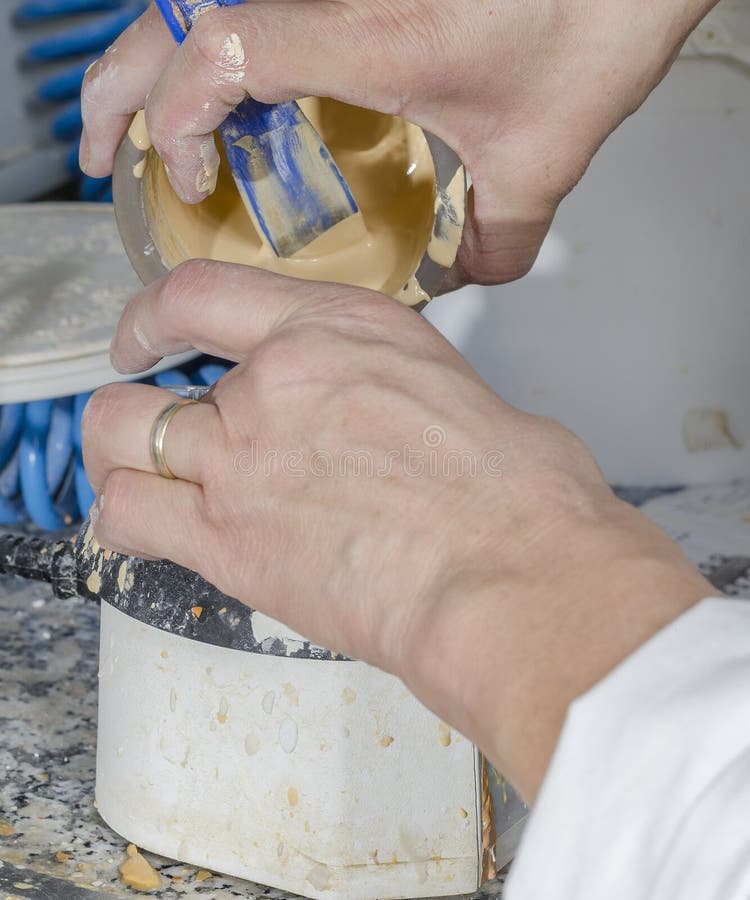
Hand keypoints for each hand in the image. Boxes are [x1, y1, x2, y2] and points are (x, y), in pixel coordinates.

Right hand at [80, 0, 716, 287]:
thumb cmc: (599, 11)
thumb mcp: (543, 155)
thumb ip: (495, 236)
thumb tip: (460, 275)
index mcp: (369, 29)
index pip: (220, 53)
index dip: (179, 117)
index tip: (190, 178)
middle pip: (177, 16)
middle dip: (123, 88)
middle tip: (105, 149)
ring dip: (152, 57)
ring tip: (134, 117)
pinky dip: (208, 40)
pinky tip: (213, 83)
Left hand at [82, 261, 711, 798]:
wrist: (512, 570)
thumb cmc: (515, 494)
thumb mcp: (455, 392)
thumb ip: (390, 393)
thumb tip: (389, 424)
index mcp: (338, 329)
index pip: (201, 292)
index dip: (153, 313)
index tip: (144, 334)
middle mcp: (275, 382)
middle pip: (151, 383)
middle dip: (149, 411)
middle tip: (167, 435)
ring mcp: (241, 459)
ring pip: (117, 439)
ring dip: (125, 459)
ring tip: (150, 483)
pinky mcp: (227, 541)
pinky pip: (126, 516)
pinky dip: (125, 520)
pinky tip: (153, 530)